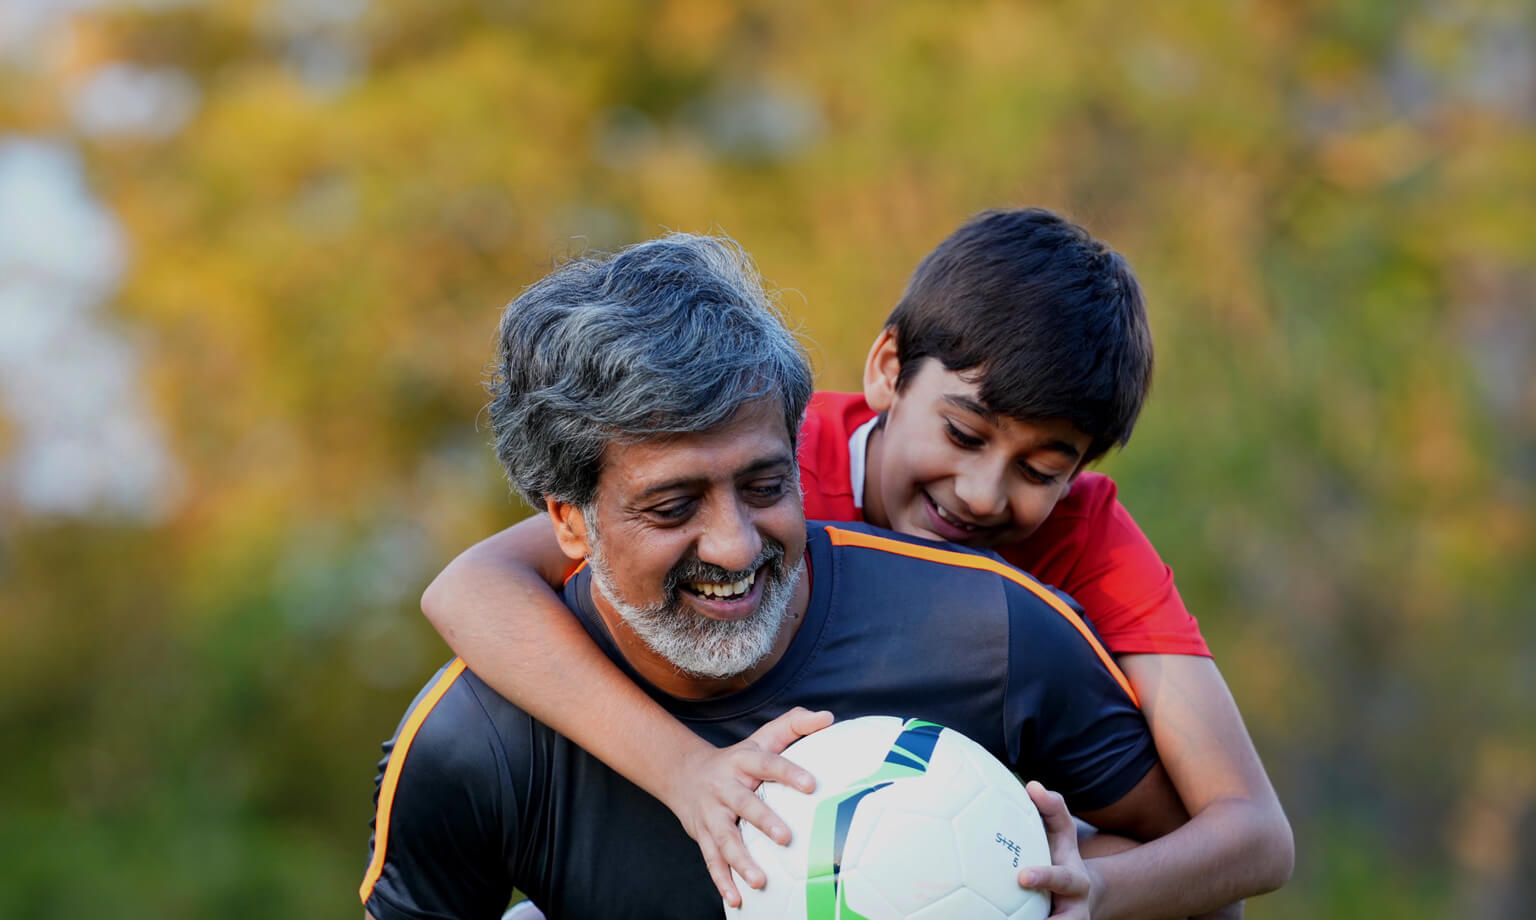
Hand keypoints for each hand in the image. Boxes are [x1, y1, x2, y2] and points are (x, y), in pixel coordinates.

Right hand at [667, 707, 833, 907]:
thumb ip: (794, 724)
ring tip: (760, 881)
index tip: (812, 785)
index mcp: (743, 761)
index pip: (768, 763)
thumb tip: (828, 717)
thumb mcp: (763, 738)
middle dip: (763, 821)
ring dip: (740, 860)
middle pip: (743, 803)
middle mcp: (724, 787)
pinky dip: (721, 881)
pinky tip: (737, 900)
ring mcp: (711, 813)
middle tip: (786, 837)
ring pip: (723, 838)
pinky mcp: (702, 835)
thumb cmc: (739, 759)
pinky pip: (710, 860)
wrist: (684, 773)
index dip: (789, 772)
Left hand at [1018, 781, 1097, 919]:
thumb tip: (1033, 786)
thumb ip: (1052, 808)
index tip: (1023, 876)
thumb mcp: (1062, 832)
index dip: (1045, 877)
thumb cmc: (1061, 855)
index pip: (1062, 878)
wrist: (1075, 895)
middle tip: (1013, 903)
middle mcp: (1074, 910)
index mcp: (1075, 880)